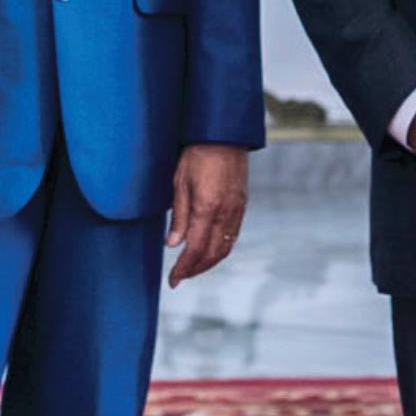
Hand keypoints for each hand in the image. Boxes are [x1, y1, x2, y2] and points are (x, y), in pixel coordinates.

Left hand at [167, 142, 249, 286]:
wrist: (223, 135)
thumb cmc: (196, 154)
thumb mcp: (179, 182)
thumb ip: (179, 216)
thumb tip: (173, 244)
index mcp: (207, 208)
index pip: (195, 249)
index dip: (183, 268)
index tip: (173, 280)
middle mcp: (226, 213)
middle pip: (212, 254)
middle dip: (196, 270)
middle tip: (180, 277)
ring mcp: (237, 210)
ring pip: (225, 248)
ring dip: (209, 263)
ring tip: (193, 268)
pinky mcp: (242, 205)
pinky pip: (233, 236)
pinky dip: (221, 249)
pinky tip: (209, 250)